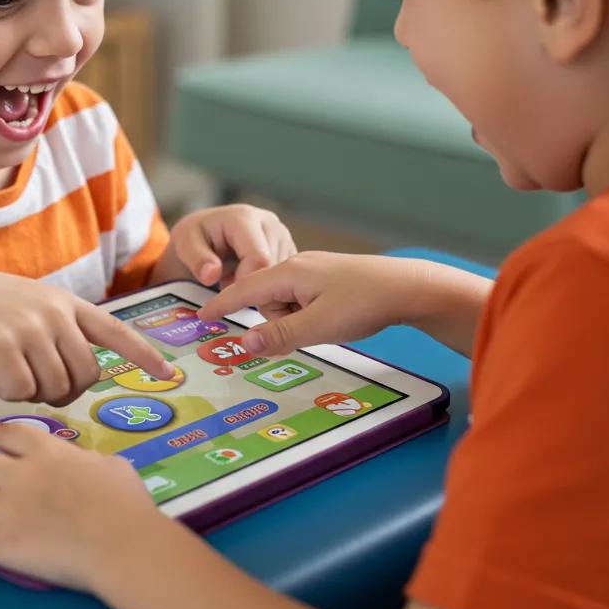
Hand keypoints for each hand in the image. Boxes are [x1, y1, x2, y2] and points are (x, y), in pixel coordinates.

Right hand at [0, 264, 174, 405]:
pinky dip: (7, 393)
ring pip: (55, 388)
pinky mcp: (4, 346)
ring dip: (34, 393)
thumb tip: (79, 373)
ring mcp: (30, 328)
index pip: (116, 330)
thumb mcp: (30, 305)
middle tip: (36, 386)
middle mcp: (56, 313)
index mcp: (66, 303)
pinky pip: (22, 392)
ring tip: (9, 372)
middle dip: (66, 392)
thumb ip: (58, 329)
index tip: (168, 374)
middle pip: (86, 375)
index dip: (144, 355)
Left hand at [0, 422, 161, 590]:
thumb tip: (79, 465)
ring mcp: (6, 509)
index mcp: (46, 449)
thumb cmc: (126, 503)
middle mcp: (19, 474)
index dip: (2, 445)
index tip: (11, 457)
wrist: (123, 545)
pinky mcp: (1, 545)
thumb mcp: (109, 464)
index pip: (3, 432)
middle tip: (0, 492)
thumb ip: (83, 459)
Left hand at [166, 204, 296, 287]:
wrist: (206, 232)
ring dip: (262, 288)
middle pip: (273, 268)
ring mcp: (282, 235)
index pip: (258, 258)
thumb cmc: (195, 237)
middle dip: (253, 287)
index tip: (227, 296)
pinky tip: (249, 284)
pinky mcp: (289, 249)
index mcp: (245, 218)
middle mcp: (269, 223)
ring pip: (283, 275)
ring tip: (234, 281)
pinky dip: (270, 288)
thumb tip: (211, 275)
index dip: (245, 283)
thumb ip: (196, 258)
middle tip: (227, 287)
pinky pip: (287, 277)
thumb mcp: (184, 244)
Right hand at [197, 252, 434, 355]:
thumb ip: (279, 335)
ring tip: (326, 326)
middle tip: (304, 332)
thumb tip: (244, 342)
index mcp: (289, 272)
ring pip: (286, 301)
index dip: (221, 304)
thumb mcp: (319, 326)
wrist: (408, 287)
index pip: (243, 288)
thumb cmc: (364, 303)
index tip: (201, 315)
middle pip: (266, 298)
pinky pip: (302, 299)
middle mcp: (297, 266)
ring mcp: (314, 270)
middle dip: (275, 321)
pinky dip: (307, 314)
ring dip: (295, 320)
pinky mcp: (328, 278)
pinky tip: (331, 320)